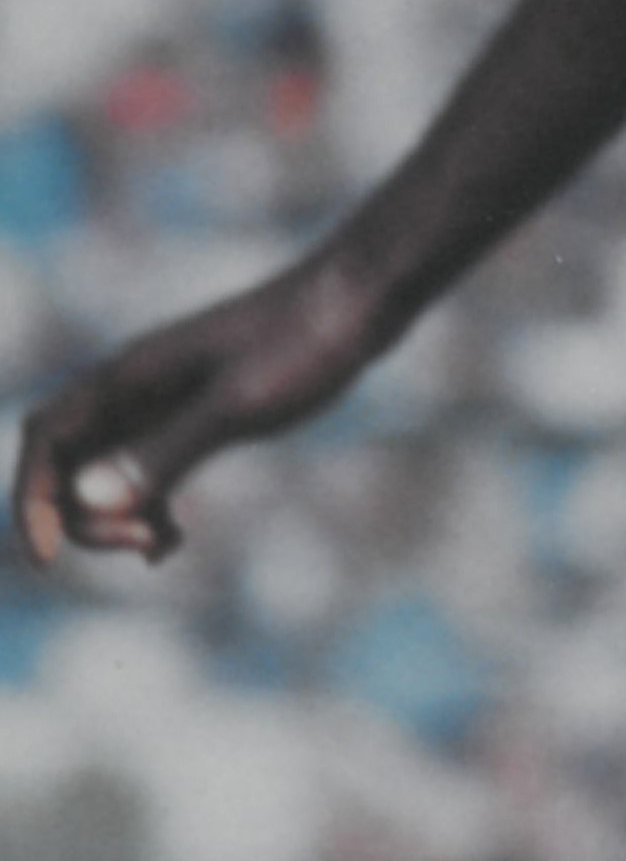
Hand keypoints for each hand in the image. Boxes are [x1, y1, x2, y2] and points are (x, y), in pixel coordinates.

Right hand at [16, 256, 390, 570]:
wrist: (357, 300)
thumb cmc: (302, 344)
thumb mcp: (237, 406)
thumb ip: (165, 450)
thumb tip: (88, 500)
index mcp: (126, 378)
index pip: (44, 440)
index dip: (31, 500)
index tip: (47, 560)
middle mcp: (133, 386)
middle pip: (66, 460)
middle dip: (82, 515)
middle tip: (147, 546)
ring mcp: (165, 398)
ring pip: (105, 466)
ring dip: (114, 515)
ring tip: (163, 548)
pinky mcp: (200, 409)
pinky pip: (146, 464)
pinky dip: (147, 505)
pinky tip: (174, 539)